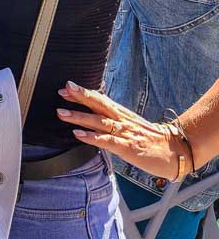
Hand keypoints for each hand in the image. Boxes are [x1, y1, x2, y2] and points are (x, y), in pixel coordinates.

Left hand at [56, 81, 184, 180]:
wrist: (176, 152)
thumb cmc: (151, 140)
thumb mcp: (130, 127)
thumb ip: (113, 122)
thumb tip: (94, 118)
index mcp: (122, 115)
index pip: (101, 100)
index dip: (84, 93)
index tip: (67, 86)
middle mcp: (122, 121)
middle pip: (100, 105)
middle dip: (80, 97)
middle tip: (63, 89)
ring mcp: (125, 133)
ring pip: (99, 122)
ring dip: (79, 116)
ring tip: (61, 113)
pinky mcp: (128, 148)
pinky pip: (108, 141)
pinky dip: (92, 137)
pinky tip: (78, 134)